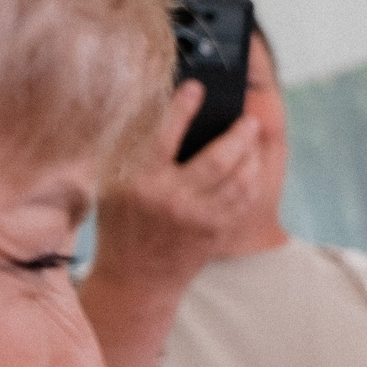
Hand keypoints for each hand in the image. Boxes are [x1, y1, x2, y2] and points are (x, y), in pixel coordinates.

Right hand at [89, 80, 272, 290]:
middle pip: (218, 158)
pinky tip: (251, 166)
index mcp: (140, 182)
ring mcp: (199, 218)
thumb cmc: (122, 224)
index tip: (196, 87)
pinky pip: (243, 199)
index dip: (183, 107)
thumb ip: (135, 153)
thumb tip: (163, 112)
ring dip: (251, 154)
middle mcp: (173, 200)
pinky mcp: (216, 231)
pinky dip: (251, 179)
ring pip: (238, 179)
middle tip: (247, 118)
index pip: (165, 135)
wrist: (136, 279)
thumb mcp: (114, 185)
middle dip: (238, 133)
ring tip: (252, 136)